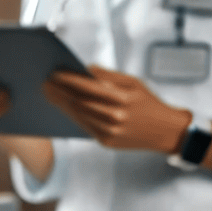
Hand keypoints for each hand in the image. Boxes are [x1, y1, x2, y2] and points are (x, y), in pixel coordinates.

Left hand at [45, 65, 190, 152]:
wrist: (166, 131)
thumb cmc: (150, 103)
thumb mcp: (135, 83)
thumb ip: (109, 76)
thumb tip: (84, 69)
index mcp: (123, 99)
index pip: (87, 87)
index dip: (68, 79)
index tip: (54, 73)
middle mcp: (115, 116)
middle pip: (78, 102)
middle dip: (59, 92)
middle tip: (45, 83)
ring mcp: (110, 131)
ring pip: (77, 115)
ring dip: (61, 104)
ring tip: (51, 94)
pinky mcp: (107, 142)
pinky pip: (84, 126)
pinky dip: (73, 115)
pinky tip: (66, 107)